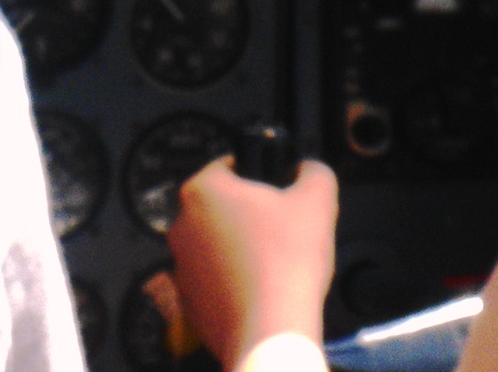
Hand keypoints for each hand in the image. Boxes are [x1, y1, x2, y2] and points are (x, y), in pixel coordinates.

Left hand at [164, 154, 338, 366]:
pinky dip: (232, 281)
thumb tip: (309, 170)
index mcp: (203, 191)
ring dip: (238, 249)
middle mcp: (182, 226)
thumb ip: (313, 171)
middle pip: (219, 207)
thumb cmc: (286, 263)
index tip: (274, 189)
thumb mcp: (317, 199)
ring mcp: (180, 266)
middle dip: (248, 215)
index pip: (228, 166)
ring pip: (214, 245)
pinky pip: (212, 281)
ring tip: (271, 261)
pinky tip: (259, 286)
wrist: (270, 330)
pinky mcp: (187, 301)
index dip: (257, 175)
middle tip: (278, 228)